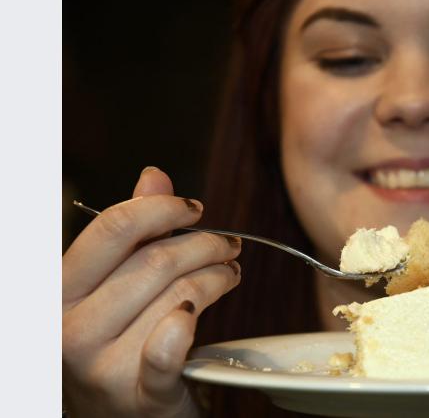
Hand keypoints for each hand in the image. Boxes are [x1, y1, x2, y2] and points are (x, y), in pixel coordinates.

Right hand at [63, 167, 241, 416]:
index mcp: (58, 291)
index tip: (195, 210)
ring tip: (229, 274)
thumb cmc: (116, 343)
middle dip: (205, 244)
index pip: (113, 228)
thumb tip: (154, 177)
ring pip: (179, 294)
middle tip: (229, 245)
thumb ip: (132, 231)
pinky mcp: (136, 394)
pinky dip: (191, 320)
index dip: (163, 210)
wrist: (117, 416)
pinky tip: (202, 307)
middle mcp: (68, 328)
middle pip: (155, 260)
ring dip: (217, 277)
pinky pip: (170, 346)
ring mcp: (98, 365)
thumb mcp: (112, 284)